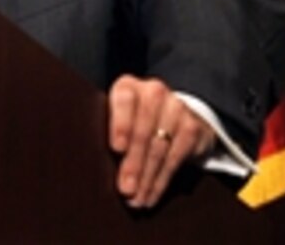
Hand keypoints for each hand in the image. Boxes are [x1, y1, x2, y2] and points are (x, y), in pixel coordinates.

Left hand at [108, 75, 216, 207]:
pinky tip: (151, 194)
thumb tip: (92, 161)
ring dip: (147, 178)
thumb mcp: (116, 115)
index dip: (121, 124)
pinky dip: (161, 180)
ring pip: (159, 148)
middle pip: (143, 131)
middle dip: (133, 163)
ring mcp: (176, 108)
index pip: (125, 100)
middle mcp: (153, 92)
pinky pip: (175, 158)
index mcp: (127, 86)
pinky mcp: (192, 127)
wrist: (173, 109)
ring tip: (136, 198)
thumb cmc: (131, 117)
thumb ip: (106, 128)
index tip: (117, 148)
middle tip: (125, 188)